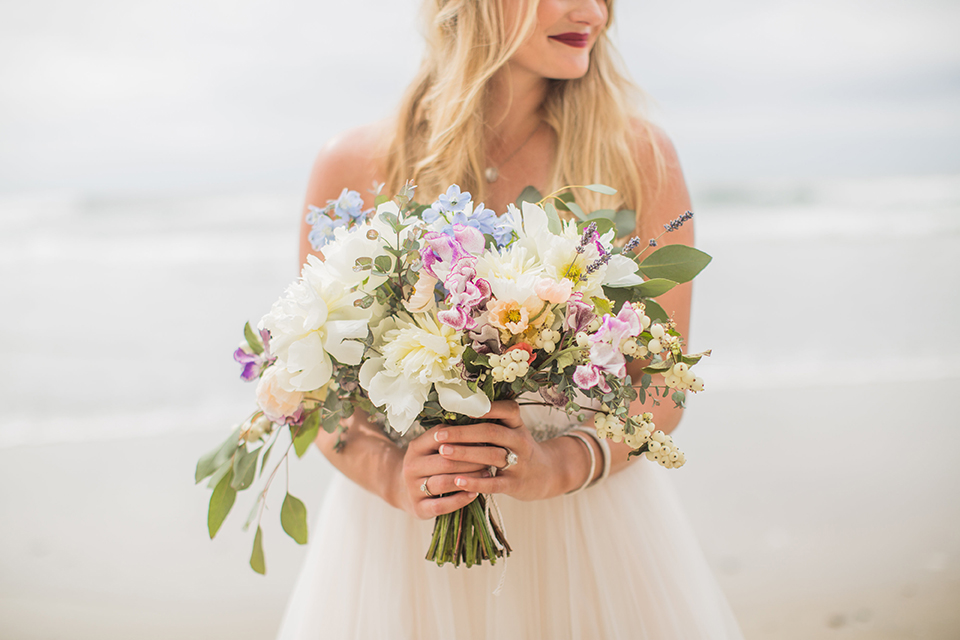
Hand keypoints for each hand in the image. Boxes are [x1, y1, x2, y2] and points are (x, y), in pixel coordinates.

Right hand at [397, 427, 490, 519]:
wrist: (401, 489)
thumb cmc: (427, 463)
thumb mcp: (430, 447)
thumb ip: (450, 438)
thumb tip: (480, 426)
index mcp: (415, 447)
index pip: (441, 438)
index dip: (465, 438)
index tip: (484, 439)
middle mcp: (411, 467)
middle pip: (446, 461)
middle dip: (472, 460)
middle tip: (490, 459)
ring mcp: (413, 489)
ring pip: (444, 482)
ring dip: (469, 479)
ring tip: (487, 474)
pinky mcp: (418, 508)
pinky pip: (442, 505)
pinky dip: (460, 500)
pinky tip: (474, 494)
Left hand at [431, 400, 565, 501]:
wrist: (546, 475)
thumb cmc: (518, 449)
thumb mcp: (512, 431)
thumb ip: (492, 422)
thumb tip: (454, 412)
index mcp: (517, 425)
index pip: (508, 410)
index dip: (487, 408)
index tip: (463, 407)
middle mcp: (520, 441)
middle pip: (492, 432)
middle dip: (464, 432)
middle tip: (440, 434)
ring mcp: (519, 463)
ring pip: (492, 456)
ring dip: (465, 453)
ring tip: (443, 452)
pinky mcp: (515, 484)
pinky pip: (494, 483)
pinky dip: (475, 482)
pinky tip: (457, 481)